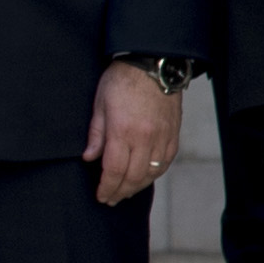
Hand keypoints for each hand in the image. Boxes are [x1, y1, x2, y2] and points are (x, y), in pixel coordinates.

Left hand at [85, 62, 182, 207]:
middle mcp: (146, 138)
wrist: (153, 63)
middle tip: (111, 199)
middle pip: (134, 176)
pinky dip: (155, 173)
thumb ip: (96, 133)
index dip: (106, 187)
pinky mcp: (173, 133)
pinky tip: (146, 176)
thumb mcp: (100, 104)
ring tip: (127, 191)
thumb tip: (89, 158)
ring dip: (138, 186)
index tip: (101, 196)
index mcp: (123, 131)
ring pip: (152, 172)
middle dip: (121, 191)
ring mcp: (162, 136)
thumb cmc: (122, 80)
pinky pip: (166, 161)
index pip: (114, 170)